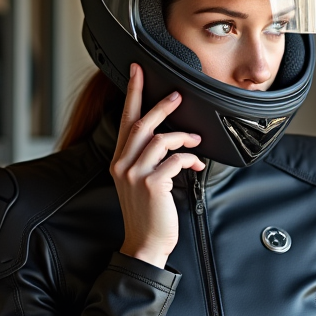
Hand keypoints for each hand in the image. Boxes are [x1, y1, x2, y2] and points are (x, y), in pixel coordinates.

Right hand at [111, 63, 204, 268]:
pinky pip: (175, 160)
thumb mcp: (139, 182)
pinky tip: (196, 165)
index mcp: (119, 161)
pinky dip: (190, 158)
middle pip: (141, 124)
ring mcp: (136, 174)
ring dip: (183, 136)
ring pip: (160, 140)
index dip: (133, 94)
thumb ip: (147, 159)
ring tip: (195, 140)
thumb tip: (169, 138)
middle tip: (178, 95)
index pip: (125, 121)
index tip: (138, 71)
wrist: (145, 244)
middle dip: (161, 106)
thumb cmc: (148, 214)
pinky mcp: (153, 184)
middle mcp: (123, 165)